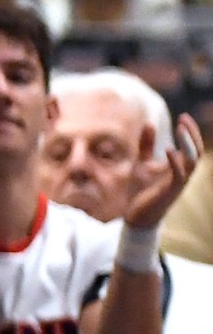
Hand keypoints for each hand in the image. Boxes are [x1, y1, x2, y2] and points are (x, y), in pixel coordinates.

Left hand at [128, 114, 201, 229]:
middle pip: (196, 151)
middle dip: (192, 134)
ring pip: (192, 161)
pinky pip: (179, 175)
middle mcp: (183, 174)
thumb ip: (146, 145)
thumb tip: (149, 123)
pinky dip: (175, 161)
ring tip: (180, 128)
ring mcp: (178, 183)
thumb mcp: (141, 163)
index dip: (190, 132)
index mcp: (179, 167)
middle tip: (184, 118)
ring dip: (188, 144)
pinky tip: (168, 149)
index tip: (183, 117)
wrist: (136, 216)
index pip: (192, 147)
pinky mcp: (170, 191)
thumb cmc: (140, 190)